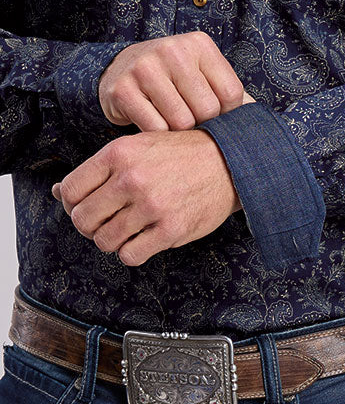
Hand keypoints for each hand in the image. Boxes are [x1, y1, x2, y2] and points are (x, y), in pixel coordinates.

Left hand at [51, 130, 240, 265]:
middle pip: (82, 220)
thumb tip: (58, 192)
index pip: (70, 191)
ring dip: (112, 240)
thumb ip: (99, 169)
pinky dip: (132, 251)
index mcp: (118, 153)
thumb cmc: (179, 154)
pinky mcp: (170, 229)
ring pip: (104, 241)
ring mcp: (151, 205)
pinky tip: (144, 238)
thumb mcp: (137, 147)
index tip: (89, 206)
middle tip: (106, 222)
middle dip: (90, 226)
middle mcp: (131, 179)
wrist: (227, 161)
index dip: (73, 205)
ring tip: (128, 229)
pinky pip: (130, 255)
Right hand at [98, 31, 244, 130]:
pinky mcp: (123, 89)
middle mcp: (173, 50)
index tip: (215, 116)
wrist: (120, 68)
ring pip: (181, 122)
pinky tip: (154, 125)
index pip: (231, 93)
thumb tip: (258, 125)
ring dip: (179, 132)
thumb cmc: (172, 77)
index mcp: (200, 44)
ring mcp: (145, 68)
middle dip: (202, 124)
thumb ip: (228, 93)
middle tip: (191, 122)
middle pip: (207, 110)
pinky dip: (158, 136)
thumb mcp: (201, 73)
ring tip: (172, 123)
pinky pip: (154, 129)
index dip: (227, 115)